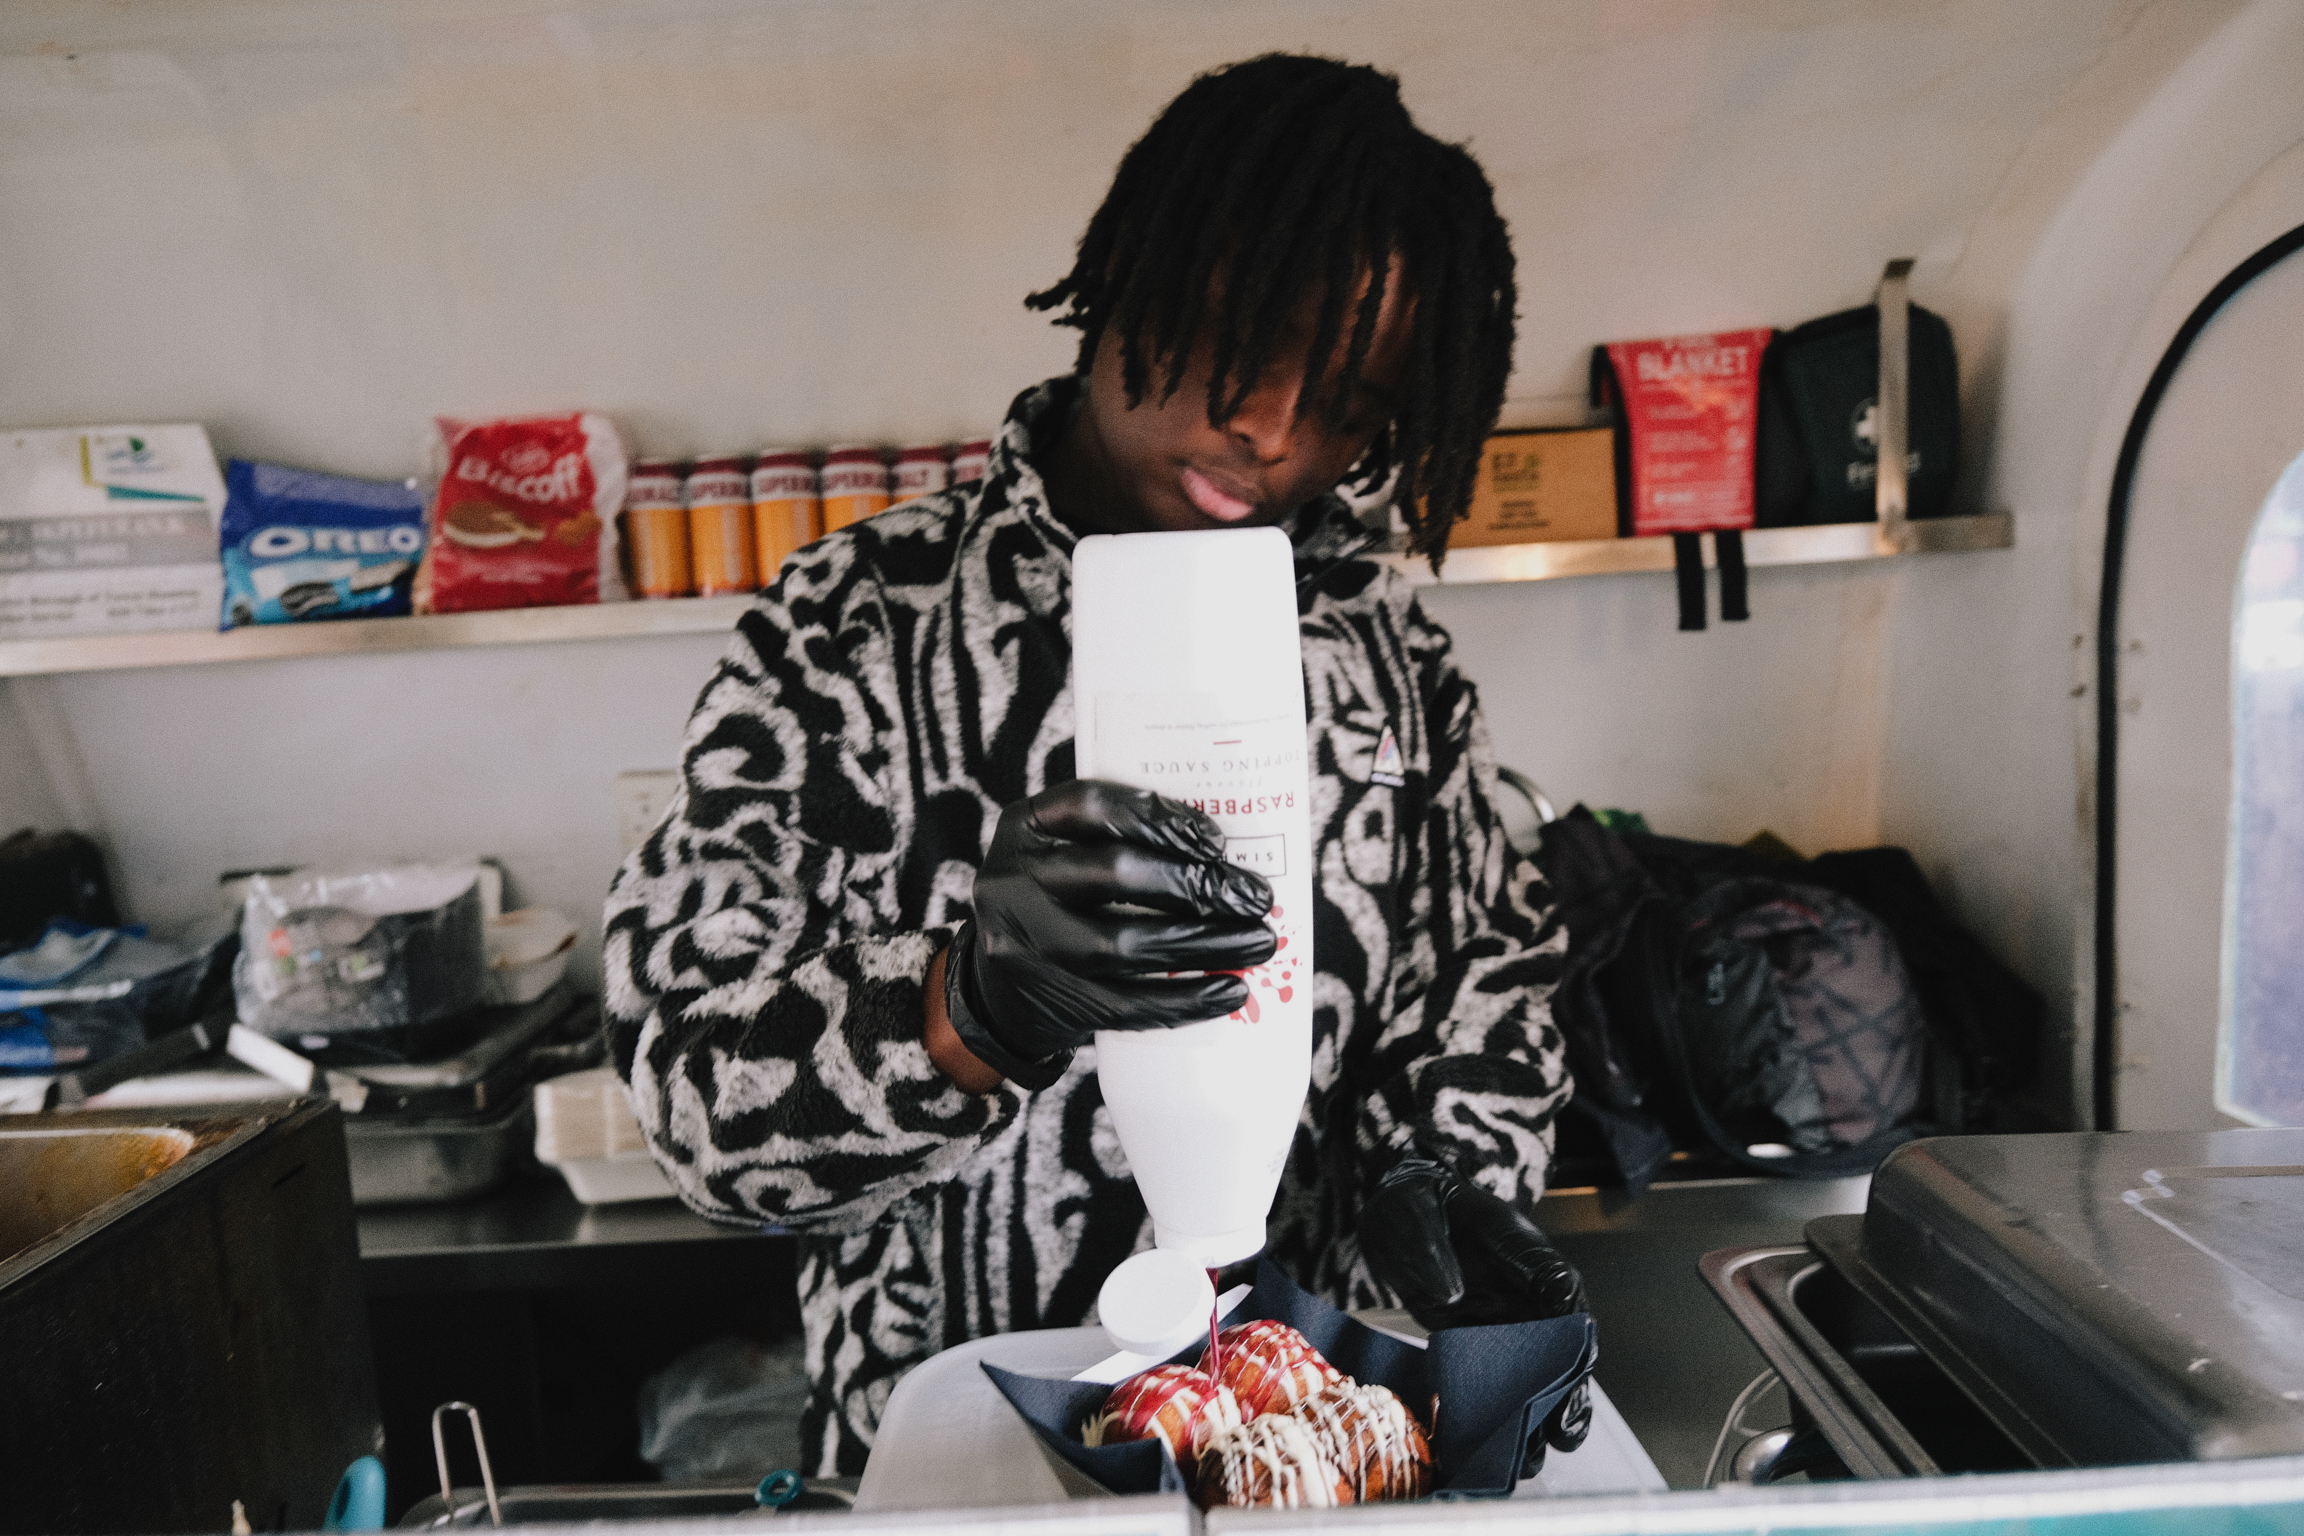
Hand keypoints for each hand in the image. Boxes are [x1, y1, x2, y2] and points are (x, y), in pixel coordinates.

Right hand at [943, 780, 1274, 1088]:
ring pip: (1125, 943)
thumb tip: (1230, 853)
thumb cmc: (1061, 909)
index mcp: (1025, 827)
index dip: (1159, 818)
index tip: (1216, 841)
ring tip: (1259, 942)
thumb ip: (1122, 844)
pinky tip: (1230, 991)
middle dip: (1197, 884)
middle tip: (1256, 898)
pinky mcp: (1047, 1000)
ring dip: (1206, 943)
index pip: (1092, 805)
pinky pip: (1125, 1004)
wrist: (998, 994)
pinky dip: (1185, 998)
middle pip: (1115, 873)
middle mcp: (1013, 879)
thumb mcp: (1066, 860)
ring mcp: (1024, 944)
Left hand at [1359, 1158, 1592, 1460]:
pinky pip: (1500, 1384)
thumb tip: (1451, 1295)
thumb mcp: (1414, 1210)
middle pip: (1562, 1347)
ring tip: (1531, 1457)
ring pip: (1537, 1375)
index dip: (1571, 1330)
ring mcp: (1506, 1323)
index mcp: (1526, 1254)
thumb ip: (1432, 1251)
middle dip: (1567, 1393)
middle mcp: (1527, 1294)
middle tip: (1561, 1431)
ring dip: (1537, 1417)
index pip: (1562, 1290)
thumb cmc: (1414, 1202)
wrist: (1396, 1211)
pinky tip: (1496, 1450)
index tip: (1575, 1366)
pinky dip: (1500, 1417)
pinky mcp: (1479, 1345)